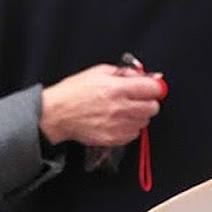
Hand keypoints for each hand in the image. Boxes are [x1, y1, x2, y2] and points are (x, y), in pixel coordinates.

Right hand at [40, 64, 164, 146]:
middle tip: (137, 99)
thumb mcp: (99, 72)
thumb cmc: (75, 92)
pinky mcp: (114, 139)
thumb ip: (126, 73)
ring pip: (144, 122)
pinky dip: (130, 128)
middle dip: (148, 102)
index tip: (151, 87)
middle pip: (153, 107)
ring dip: (138, 116)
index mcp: (117, 88)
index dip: (154, 87)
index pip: (153, 89)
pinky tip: (118, 121)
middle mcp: (120, 108)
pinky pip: (134, 134)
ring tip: (124, 111)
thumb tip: (145, 75)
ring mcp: (118, 126)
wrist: (58, 114)